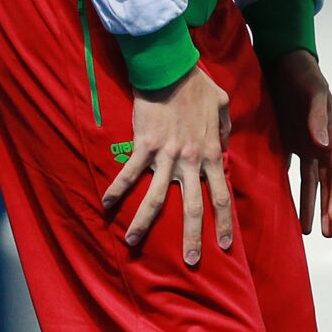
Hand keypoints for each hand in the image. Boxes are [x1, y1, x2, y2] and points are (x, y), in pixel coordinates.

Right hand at [102, 65, 232, 265]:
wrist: (171, 69)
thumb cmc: (197, 85)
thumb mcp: (222, 104)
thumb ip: (225, 127)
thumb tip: (225, 143)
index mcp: (212, 153)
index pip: (222, 195)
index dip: (224, 222)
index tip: (224, 245)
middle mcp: (191, 160)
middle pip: (194, 206)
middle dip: (193, 237)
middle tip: (192, 262)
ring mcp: (167, 155)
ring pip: (157, 198)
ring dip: (143, 223)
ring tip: (132, 243)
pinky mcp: (144, 146)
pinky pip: (129, 173)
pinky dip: (116, 190)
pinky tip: (105, 205)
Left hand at [268, 50, 331, 236]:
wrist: (283, 61)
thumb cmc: (303, 74)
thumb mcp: (313, 91)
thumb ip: (317, 116)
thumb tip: (321, 144)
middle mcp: (322, 144)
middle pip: (327, 183)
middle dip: (328, 208)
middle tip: (327, 234)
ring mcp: (306, 144)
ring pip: (309, 182)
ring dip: (309, 204)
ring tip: (307, 230)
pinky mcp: (289, 142)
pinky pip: (290, 171)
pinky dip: (289, 189)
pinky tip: (284, 205)